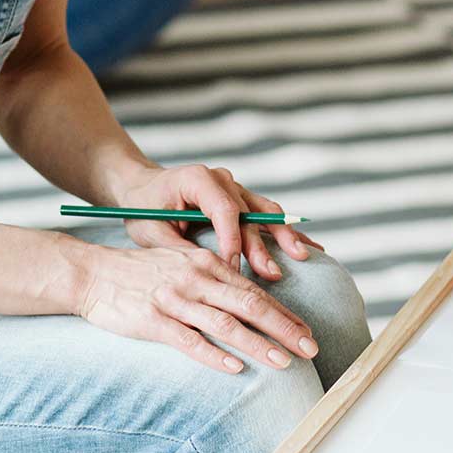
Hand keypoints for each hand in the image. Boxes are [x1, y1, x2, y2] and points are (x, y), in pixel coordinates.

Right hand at [72, 240, 319, 373]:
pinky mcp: (153, 320)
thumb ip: (214, 281)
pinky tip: (236, 369)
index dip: (284, 313)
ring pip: (226, 324)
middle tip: (311, 349)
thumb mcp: (182, 266)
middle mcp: (195, 279)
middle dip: (284, 328)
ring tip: (284, 362)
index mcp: (206, 265)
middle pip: (250, 305)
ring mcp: (174, 299)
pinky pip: (189, 340)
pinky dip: (215, 355)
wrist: (92, 273)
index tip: (307, 332)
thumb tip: (249, 303)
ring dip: (258, 344)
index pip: (255, 291)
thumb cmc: (141, 273)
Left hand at [112, 164, 320, 280]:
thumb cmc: (143, 209)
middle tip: (272, 273)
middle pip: (249, 213)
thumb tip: (207, 273)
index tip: (233, 270)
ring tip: (302, 257)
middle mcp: (222, 180)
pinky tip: (311, 248)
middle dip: (261, 245)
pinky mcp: (242, 200)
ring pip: (265, 212)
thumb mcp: (151, 231)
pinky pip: (267, 216)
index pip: (224, 210)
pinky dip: (285, 233)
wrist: (141, 188)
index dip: (232, 241)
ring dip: (283, 236)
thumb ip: (178, 248)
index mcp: (198, 179)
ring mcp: (235, 188)